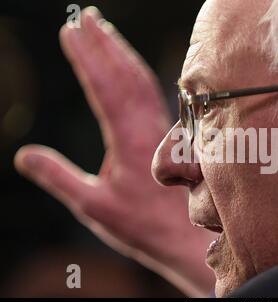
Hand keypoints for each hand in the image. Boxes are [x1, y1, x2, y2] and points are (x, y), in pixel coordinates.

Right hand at [14, 7, 214, 296]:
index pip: (104, 88)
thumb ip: (58, 178)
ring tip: (102, 29)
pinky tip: (130, 65)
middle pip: (126, 74)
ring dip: (121, 52)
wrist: (184, 235)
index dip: (87, 58)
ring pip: (142, 80)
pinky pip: (152, 93)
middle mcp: (148, 127)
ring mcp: (160, 128)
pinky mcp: (166, 132)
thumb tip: (24, 155)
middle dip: (104, 43)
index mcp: (129, 141)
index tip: (69, 32)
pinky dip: (136, 71)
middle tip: (84, 16)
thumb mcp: (92, 205)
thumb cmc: (141, 224)